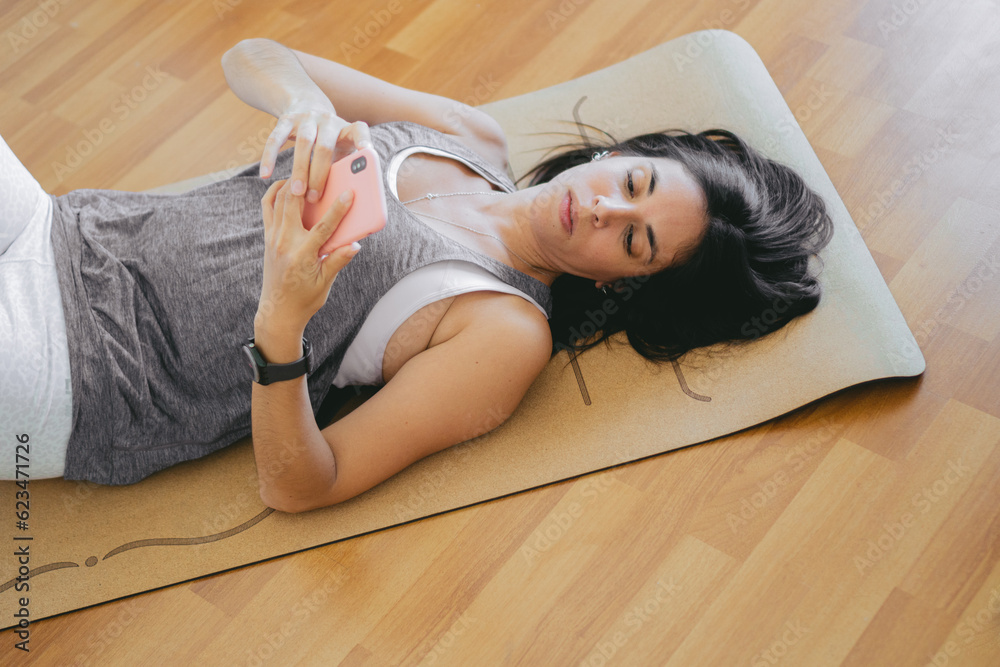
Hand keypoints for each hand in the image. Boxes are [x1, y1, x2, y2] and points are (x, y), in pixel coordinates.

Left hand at [256, 178, 360, 332]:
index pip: (323, 227)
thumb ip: (338, 261)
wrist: (278, 311)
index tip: (350, 193)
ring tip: (304, 171)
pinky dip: (275, 192)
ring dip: (289, 183)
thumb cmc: (305, 299)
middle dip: (306, 183)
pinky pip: (268, 207)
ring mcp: (273, 238)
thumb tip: (355, 245)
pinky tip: (287, 185)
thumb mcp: (326, 283)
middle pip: (293, 203)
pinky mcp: (268, 237)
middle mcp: (284, 243)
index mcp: (303, 256)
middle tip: (319, 167)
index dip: (338, 209)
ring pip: (277, 201)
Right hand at [258, 100, 372, 203]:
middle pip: (324, 147)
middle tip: (315, 198)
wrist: (307, 106)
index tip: (367, 152)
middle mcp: (328, 121)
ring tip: (296, 192)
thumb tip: (343, 202)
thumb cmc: (329, 142)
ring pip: (302, 143)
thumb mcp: (340, 151)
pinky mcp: (286, 119)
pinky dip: (269, 157)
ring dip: (299, 169)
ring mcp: (306, 118)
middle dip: (319, 174)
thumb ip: (343, 169)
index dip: (363, 140)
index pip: (359, 130)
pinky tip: (266, 175)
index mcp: (346, 129)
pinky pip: (275, 139)